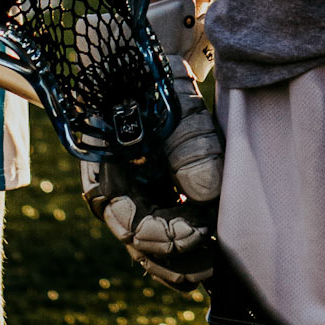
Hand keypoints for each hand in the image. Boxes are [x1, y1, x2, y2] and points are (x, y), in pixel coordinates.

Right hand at [81, 0, 223, 292]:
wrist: (151, 57)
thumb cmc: (152, 78)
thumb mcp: (172, 104)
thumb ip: (189, 145)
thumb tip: (208, 192)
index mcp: (105, 177)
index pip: (132, 226)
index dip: (166, 238)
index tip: (203, 233)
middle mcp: (117, 194)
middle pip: (144, 245)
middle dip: (181, 258)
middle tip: (218, 265)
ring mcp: (137, 196)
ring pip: (156, 244)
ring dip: (186, 258)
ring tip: (218, 267)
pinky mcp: (158, 193)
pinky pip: (170, 228)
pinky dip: (189, 243)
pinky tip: (212, 251)